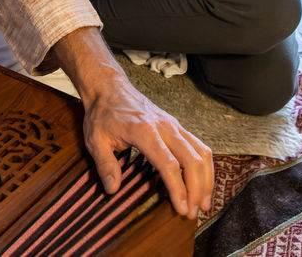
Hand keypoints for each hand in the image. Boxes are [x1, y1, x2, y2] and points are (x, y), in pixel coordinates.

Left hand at [51, 28, 212, 217]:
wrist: (110, 88)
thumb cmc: (103, 114)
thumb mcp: (95, 140)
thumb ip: (105, 165)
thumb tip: (112, 189)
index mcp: (144, 131)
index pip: (168, 164)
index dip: (178, 188)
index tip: (181, 208)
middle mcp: (165, 127)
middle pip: (192, 160)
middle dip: (197, 189)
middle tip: (193, 213)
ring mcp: (174, 125)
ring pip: (201, 152)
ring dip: (206, 179)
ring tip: (204, 203)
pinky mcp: (177, 126)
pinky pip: (199, 146)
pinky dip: (205, 166)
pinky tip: (202, 183)